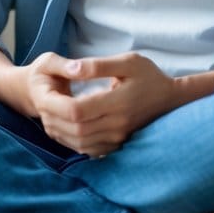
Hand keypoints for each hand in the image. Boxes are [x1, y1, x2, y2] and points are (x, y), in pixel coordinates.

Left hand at [26, 52, 181, 156]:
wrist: (171, 100)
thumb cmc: (149, 76)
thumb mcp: (128, 61)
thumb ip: (97, 65)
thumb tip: (72, 68)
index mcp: (118, 101)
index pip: (77, 110)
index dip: (57, 103)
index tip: (48, 91)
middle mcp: (118, 124)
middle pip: (74, 128)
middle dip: (53, 117)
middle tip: (42, 103)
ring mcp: (118, 138)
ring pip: (78, 142)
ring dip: (59, 131)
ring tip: (47, 114)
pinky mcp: (117, 145)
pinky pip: (88, 150)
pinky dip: (70, 141)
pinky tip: (63, 128)